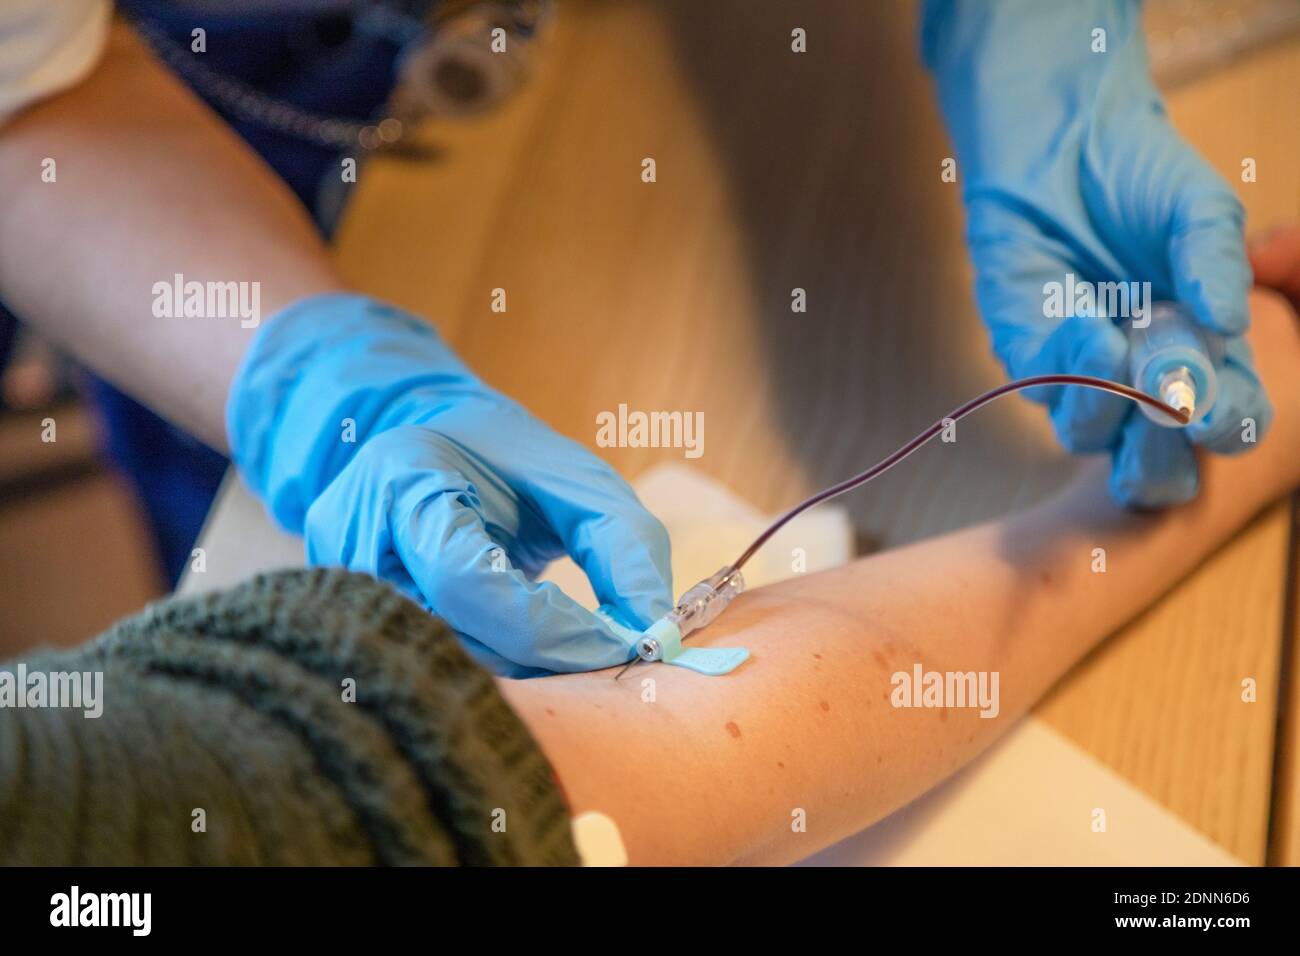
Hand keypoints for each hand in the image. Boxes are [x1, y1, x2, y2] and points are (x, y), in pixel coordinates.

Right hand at [227, 294, 671, 674]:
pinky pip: (425, 658)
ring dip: (517, 666)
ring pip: (438, 657)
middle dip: (539, 656)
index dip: (549, 626)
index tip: (621, 645)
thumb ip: (623, 548)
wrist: (435, 442)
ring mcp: (337, 577)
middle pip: (450, 630)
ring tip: (574, 649)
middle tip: (608, 659)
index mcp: (405, 476)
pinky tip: (528, 653)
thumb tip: (651, 633)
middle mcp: (352, 531)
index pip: (469, 580)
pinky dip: (488, 663)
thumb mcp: (581, 482)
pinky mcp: (339, 610)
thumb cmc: (511, 461)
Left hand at [923, 0, 1270, 505]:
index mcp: (1203, 357)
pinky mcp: (1027, 353)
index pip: (1226, 420)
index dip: (1226, 429)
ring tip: (1127, 351)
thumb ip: (1217, 263)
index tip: (1216, 418)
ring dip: (1111, 409)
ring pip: (1089, 436)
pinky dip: (1070, 366)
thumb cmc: (1140, 178)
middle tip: (1172, 422)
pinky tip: (1091, 322)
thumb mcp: (1199, 211)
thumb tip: (1233, 323)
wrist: (1061, 140)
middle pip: (1154, 461)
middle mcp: (1142, 380)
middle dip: (1161, 460)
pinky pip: (1044, 386)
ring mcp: (1081, 372)